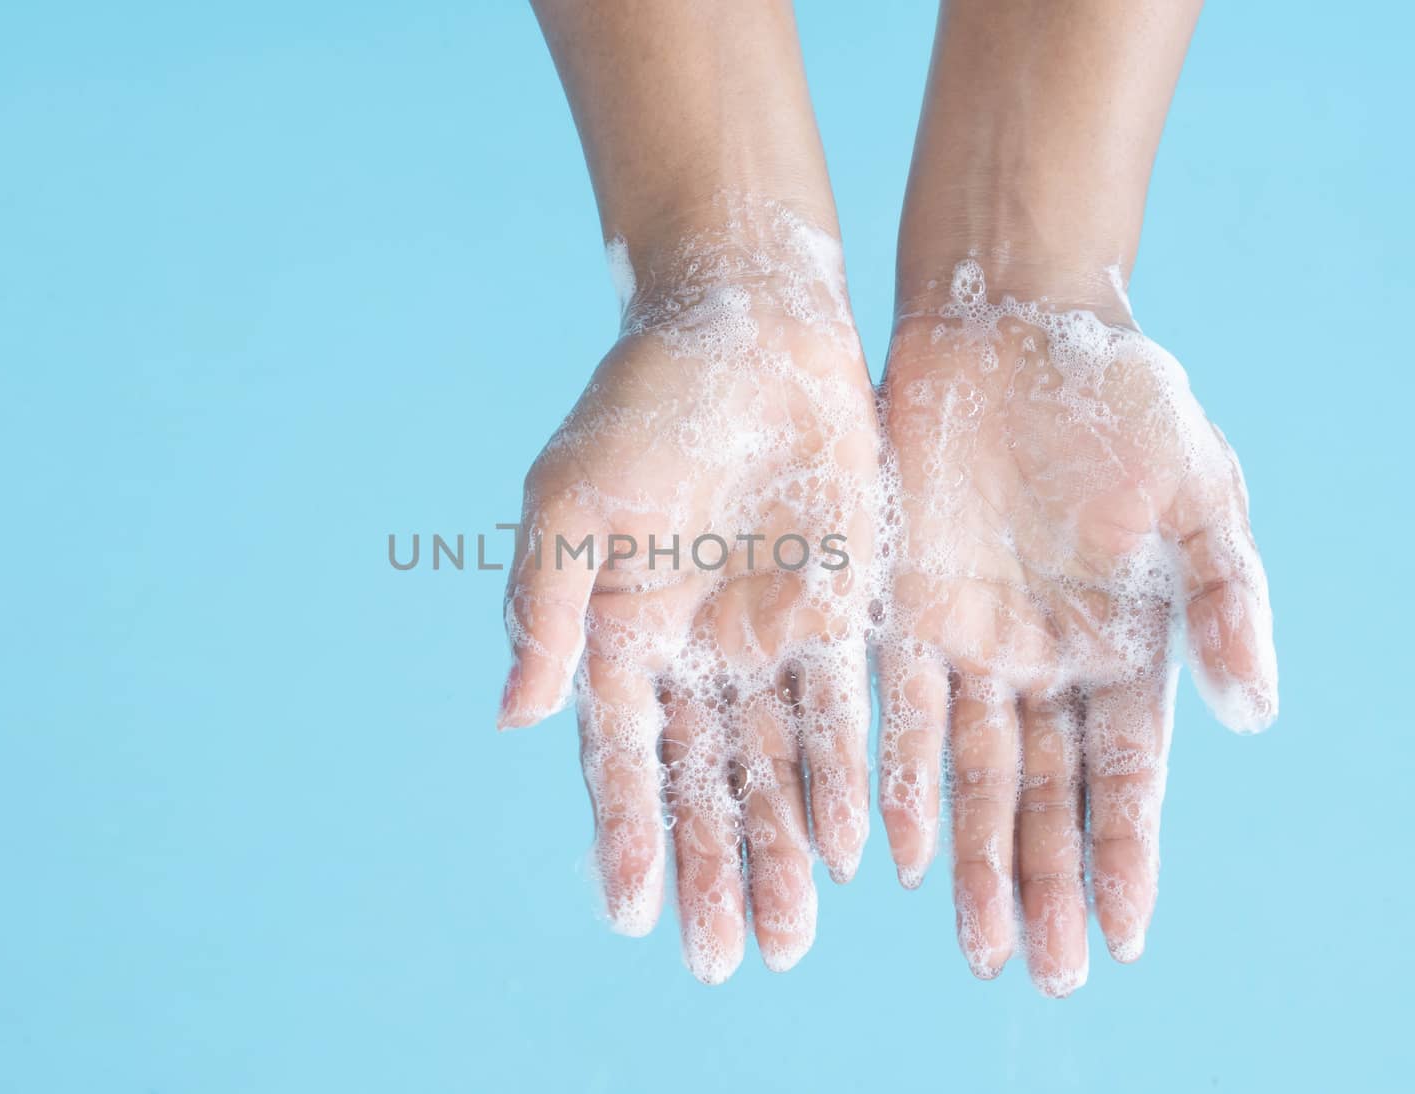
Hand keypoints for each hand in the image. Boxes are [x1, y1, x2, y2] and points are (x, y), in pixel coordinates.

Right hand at [498, 209, 879, 981]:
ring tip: (790, 937)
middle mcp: (694, 652)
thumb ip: (547, 610)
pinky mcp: (841, 610)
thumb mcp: (573, 502)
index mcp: (619, 631)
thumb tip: (515, 720)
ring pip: (776, 767)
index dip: (628, 833)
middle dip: (714, 869)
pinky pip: (845, 713)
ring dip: (782, 849)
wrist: (748, 327)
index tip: (638, 914)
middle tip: (727, 960)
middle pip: (703, 782)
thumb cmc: (642, 406)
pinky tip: (854, 849)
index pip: (623, 754)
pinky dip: (846, 779)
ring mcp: (769, 637)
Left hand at [873, 261, 1277, 994]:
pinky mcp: (899, 608)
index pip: (1125, 773)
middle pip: (1043, 794)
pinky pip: (896, 710)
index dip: (1125, 853)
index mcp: (1127, 645)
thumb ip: (1228, 599)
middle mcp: (1045, 661)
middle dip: (1044, 884)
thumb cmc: (1120, 401)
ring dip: (971, 858)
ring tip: (975, 944)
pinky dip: (897, 777)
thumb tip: (1257, 715)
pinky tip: (891, 848)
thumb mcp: (1198, 492)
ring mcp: (970, 641)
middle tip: (1044, 975)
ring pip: (969, 773)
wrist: (1008, 325)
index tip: (1125, 935)